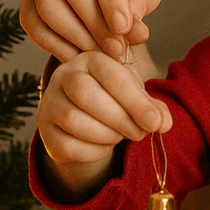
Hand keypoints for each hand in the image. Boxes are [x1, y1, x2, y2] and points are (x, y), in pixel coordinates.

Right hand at [20, 0, 162, 62]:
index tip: (124, 28)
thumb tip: (136, 33)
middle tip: (116, 49)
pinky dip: (54, 44)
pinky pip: (32, 22)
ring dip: (76, 35)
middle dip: (94, 21)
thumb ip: (141, 4)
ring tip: (101, 54)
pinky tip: (78, 56)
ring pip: (47, 4)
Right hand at [37, 50, 171, 199]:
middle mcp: (64, 76)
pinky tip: (104, 145)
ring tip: (122, 136)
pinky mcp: (45, 132)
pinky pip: (67, 145)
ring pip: (74, 120)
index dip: (137, 102)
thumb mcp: (135, 96)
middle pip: (86, 94)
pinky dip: (93, 150)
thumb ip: (152, 107)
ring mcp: (49, 104)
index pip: (112, 76)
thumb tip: (164, 123)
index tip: (156, 122)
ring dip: (107, 134)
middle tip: (141, 133)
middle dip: (120, 118)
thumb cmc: (114, 101)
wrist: (87, 122)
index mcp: (91, 59)